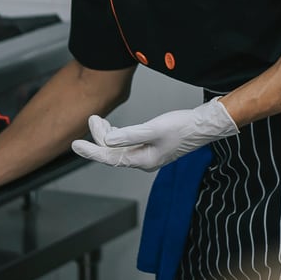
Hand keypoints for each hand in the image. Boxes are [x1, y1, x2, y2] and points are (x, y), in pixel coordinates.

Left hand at [71, 100, 237, 170]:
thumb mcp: (154, 128)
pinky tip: (114, 126)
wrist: (205, 125)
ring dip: (107, 135)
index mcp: (143, 160)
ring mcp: (148, 154)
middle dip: (99, 137)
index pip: (109, 158)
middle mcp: (144, 161)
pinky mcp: (153, 146)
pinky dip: (118, 135)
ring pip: (119, 148)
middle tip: (92, 118)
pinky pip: (128, 144)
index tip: (75, 144)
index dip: (91, 151)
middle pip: (113, 152)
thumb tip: (107, 140)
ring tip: (99, 120)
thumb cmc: (184, 126)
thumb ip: (129, 135)